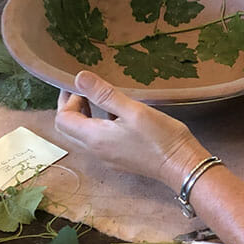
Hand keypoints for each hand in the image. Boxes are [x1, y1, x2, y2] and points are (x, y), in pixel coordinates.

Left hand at [55, 71, 209, 191]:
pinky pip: (96, 141)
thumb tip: (78, 78)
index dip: (67, 100)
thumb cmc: (160, 137)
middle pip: (68, 128)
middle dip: (71, 107)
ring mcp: (106, 157)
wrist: (181, 165)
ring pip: (81, 135)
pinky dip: (96, 125)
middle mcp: (95, 150)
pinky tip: (114, 114)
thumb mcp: (133, 110)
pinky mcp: (117, 159)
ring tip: (98, 98)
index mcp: (94, 138)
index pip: (62, 119)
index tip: (83, 86)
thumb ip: (104, 94)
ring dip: (83, 116)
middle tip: (85, 89)